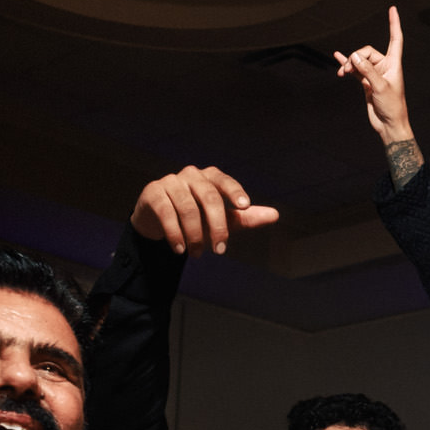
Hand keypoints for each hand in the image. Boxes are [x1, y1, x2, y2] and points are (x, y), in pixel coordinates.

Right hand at [130, 166, 279, 256]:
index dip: (235, 192)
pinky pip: (166, 213)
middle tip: (220, 249)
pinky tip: (180, 249)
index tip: (245, 206)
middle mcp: (191, 174)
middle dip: (217, 226)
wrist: (157, 219)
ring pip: (187, 208)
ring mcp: (171, 181)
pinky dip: (175, 234)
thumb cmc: (196, 216)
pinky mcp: (153, 192)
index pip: (224, 181)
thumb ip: (245, 217)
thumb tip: (275, 215)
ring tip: (197, 254)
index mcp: (210, 177)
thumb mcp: (222, 218)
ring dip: (195, 235)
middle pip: (208, 197)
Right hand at [335, 7, 411, 141]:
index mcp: (393, 64)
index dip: (394, 23)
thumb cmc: (392, 106)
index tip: (392, 9)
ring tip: (343, 73)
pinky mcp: (366, 82)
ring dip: (349, 64)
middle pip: (366, 52)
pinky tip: (337, 58)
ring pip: (358, 61)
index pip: (395, 38)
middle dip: (356, 58)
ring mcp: (374, 74)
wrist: (388, 125)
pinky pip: (354, 69)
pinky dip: (346, 64)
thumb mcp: (380, 87)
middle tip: (349, 70)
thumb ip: (367, 71)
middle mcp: (384, 66)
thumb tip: (354, 57)